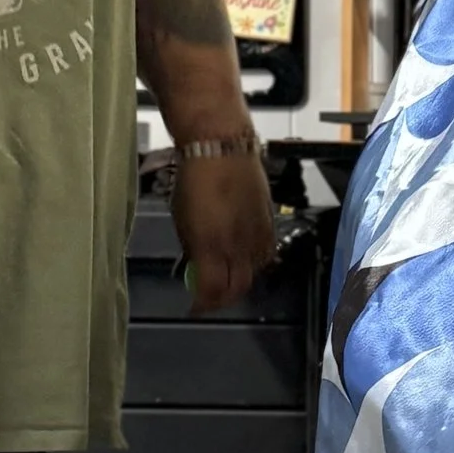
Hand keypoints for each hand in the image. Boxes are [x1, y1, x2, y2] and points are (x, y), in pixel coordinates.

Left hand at [172, 152, 276, 315]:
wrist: (222, 145)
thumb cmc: (193, 178)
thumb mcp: (182, 218)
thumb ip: (192, 247)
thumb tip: (195, 268)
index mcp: (210, 244)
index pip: (212, 290)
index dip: (203, 304)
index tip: (194, 307)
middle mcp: (237, 244)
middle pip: (237, 288)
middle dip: (223, 299)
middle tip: (211, 299)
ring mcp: (257, 234)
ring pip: (254, 273)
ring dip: (239, 281)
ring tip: (226, 277)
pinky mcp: (271, 223)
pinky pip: (266, 254)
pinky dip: (254, 262)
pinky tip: (243, 256)